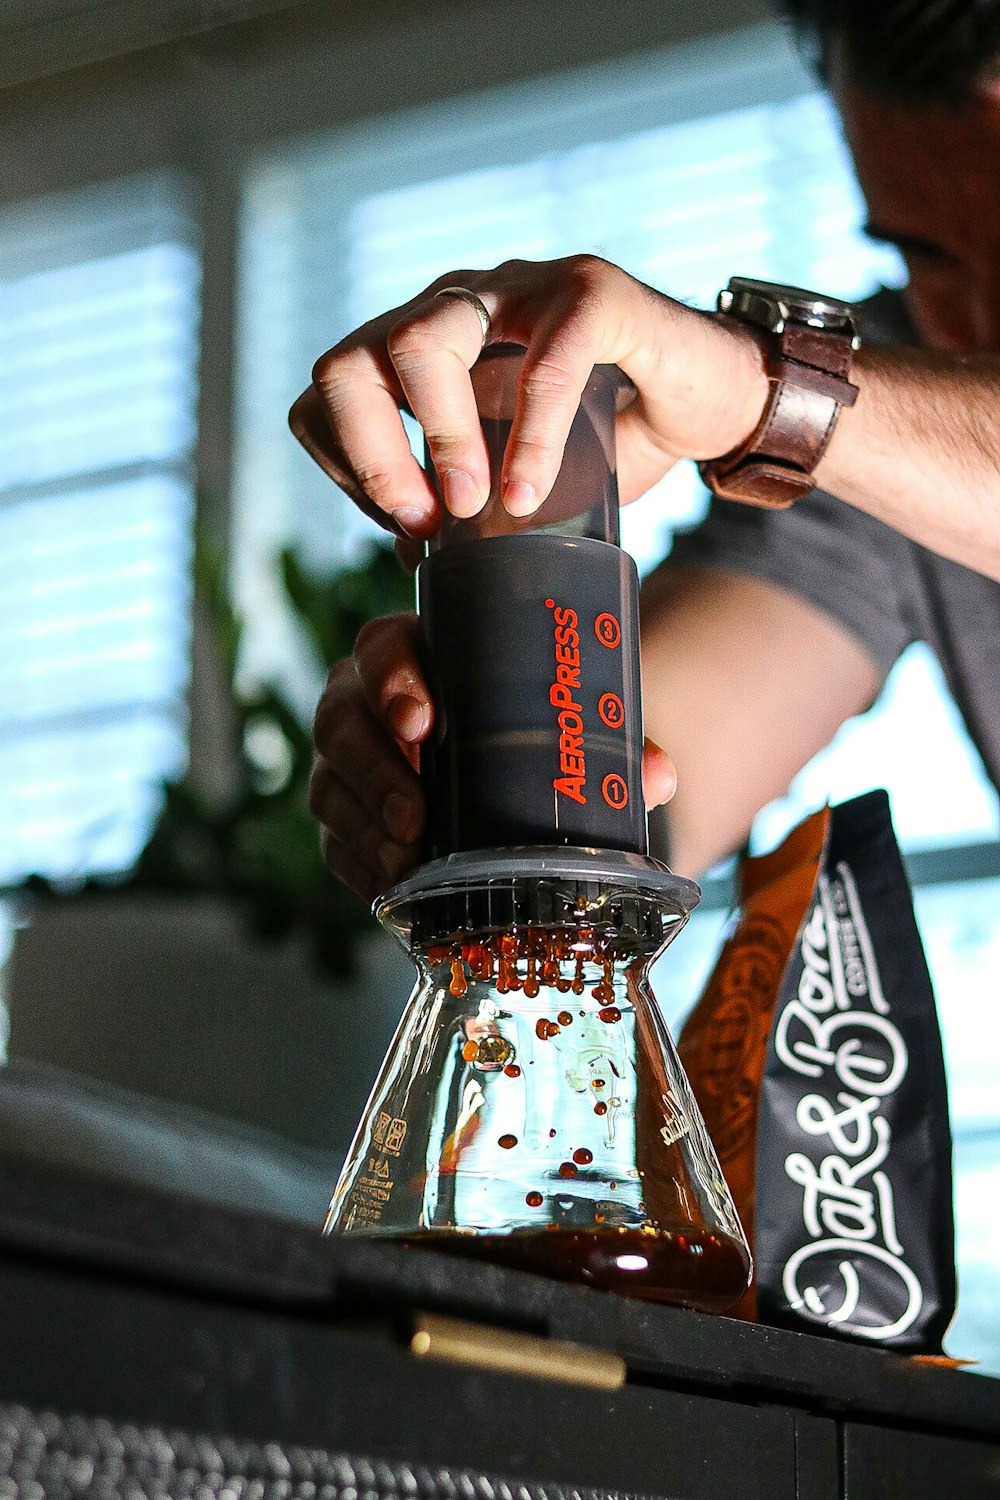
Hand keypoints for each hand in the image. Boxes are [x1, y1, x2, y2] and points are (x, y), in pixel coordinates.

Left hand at [289, 255, 767, 533]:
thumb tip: (412, 555)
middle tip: (424, 521)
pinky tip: (532, 490)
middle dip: (371, 454)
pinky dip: (531, 436)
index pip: (333, 390)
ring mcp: (517, 291)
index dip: (347, 463)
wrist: (716, 397)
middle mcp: (456, 309)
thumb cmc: (615, 435)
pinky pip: (543, 360)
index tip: (404, 525)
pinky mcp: (589, 293)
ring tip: (475, 503)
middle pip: (352, 362)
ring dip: (436, 437)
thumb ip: (468, 503)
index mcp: (425, 350)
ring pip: (419, 341)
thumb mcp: (522, 478)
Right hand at [310, 613, 677, 900]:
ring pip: (331, 786)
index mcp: (415, 655)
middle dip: (374, 771)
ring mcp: (348, 763)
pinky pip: (336, 842)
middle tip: (416, 815)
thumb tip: (659, 776)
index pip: (380, 648)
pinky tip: (391, 884)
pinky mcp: (345, 819)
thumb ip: (613, 743)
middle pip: (342, 722)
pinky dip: (361, 866)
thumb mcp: (566, 725)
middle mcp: (366, 703)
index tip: (421, 720)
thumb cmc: (531, 730)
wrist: (509, 775)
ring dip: (365, 826)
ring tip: (406, 859)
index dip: (390, 680)